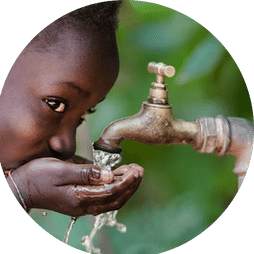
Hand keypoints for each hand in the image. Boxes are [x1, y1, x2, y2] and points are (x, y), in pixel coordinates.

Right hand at [7, 158, 143, 216]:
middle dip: (130, 185)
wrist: (23, 187)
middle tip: (140, 170)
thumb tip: (108, 175)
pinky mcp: (81, 200)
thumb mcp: (61, 170)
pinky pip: (104, 198)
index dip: (126, 181)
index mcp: (80, 197)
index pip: (111, 192)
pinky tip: (120, 178)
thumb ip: (85, 173)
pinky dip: (116, 189)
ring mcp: (83, 205)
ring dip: (125, 187)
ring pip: (111, 200)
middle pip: (115, 199)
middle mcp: (84, 205)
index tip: (136, 170)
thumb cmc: (39, 176)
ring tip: (135, 173)